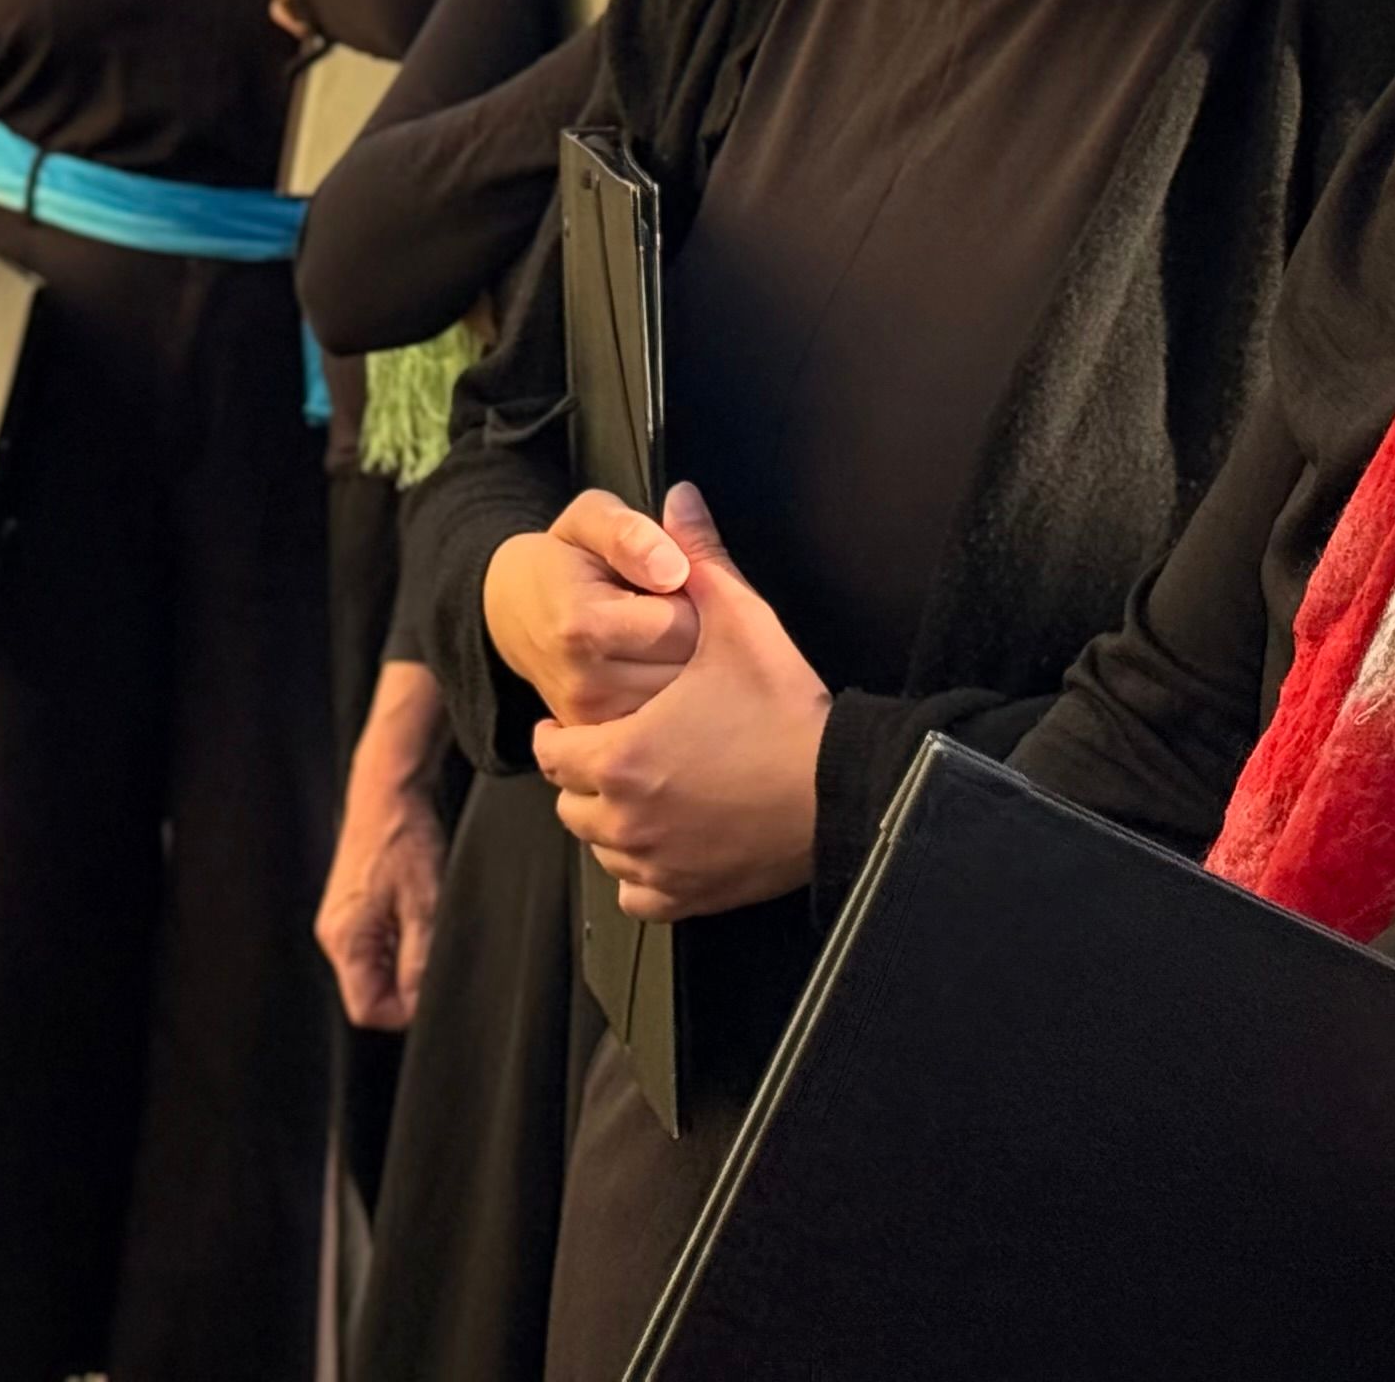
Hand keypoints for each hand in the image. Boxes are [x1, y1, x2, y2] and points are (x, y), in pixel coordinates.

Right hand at [316, 663, 451, 1028]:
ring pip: (375, 970)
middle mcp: (334, 935)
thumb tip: (421, 1007)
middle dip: (406, 984)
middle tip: (438, 949)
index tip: (437, 984)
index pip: (368, 1010)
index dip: (406, 1010)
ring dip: (405, 960)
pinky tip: (419, 912)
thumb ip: (420, 961)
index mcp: (345, 940)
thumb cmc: (405, 840)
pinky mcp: (351, 908)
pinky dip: (400, 940)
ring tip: (428, 922)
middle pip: (370, 992)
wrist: (388, 790)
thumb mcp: (424, 904)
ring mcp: (341, 921)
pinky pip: (375, 946)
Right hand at [483, 487, 700, 726]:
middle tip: (671, 610)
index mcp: (584, 625)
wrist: (514, 613)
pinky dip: (674, 698)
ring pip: (687, 700)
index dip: (698, 596)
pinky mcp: (600, 741)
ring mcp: (593, 721)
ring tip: (660, 638)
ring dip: (690, 669)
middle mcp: (586, 684)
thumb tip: (674, 568)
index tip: (678, 582)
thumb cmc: (564, 557)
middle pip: (691, 667)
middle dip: (701, 636)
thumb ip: (629, 532)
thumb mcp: (590, 518)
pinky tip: (653, 667)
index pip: (686, 622)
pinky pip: (668, 723)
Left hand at [535, 484, 830, 923]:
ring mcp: (656, 864)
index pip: (550, 751)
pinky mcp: (689, 895)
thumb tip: (679, 498)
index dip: (559, 731)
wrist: (844, 790)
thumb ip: (700, 558)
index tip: (575, 721)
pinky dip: (643, 872)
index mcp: (620, 754)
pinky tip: (665, 841)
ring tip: (642, 790)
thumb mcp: (740, 622)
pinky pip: (637, 893)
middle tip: (614, 749)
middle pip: (570, 802)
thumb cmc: (786, 712)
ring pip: (601, 848)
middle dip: (583, 775)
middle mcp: (625, 819)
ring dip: (610, 822)